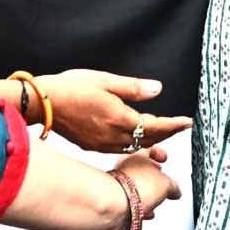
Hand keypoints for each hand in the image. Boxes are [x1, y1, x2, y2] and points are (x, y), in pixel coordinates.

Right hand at [40, 71, 192, 152]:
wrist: (42, 103)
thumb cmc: (71, 87)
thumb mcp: (105, 80)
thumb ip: (133, 87)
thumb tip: (157, 89)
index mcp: (119, 119)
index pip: (156, 126)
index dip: (174, 125)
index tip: (187, 122)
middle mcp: (113, 137)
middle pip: (148, 140)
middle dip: (166, 134)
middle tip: (179, 127)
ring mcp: (102, 144)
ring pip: (135, 147)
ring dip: (151, 142)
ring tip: (162, 135)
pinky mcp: (92, 145)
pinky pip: (120, 149)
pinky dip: (133, 144)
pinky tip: (134, 138)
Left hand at [110, 147, 179, 221]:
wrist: (116, 206)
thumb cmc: (136, 187)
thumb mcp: (167, 184)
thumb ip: (173, 186)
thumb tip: (175, 190)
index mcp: (137, 155)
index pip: (149, 147)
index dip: (159, 152)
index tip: (164, 157)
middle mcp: (125, 167)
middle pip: (141, 167)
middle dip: (153, 176)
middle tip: (160, 179)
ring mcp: (118, 184)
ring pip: (135, 186)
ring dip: (147, 193)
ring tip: (155, 199)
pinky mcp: (115, 200)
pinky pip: (130, 201)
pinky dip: (139, 206)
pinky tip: (145, 212)